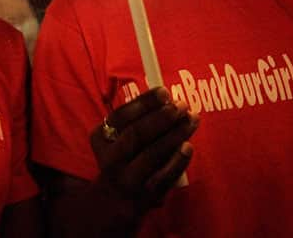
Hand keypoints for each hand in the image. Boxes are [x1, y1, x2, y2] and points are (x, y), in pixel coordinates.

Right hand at [90, 87, 197, 213]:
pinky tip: (189, 146)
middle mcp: (110, 159)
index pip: (121, 116)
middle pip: (136, 134)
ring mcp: (128, 179)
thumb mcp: (118, 138)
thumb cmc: (123, 158)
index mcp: (100, 139)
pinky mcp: (145, 195)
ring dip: (175, 134)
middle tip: (181, 106)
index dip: (143, 103)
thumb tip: (167, 99)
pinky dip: (178, 160)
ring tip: (192, 120)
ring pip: (152, 154)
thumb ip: (136, 119)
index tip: (164, 92)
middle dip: (161, 117)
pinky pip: (165, 176)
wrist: (114, 200)